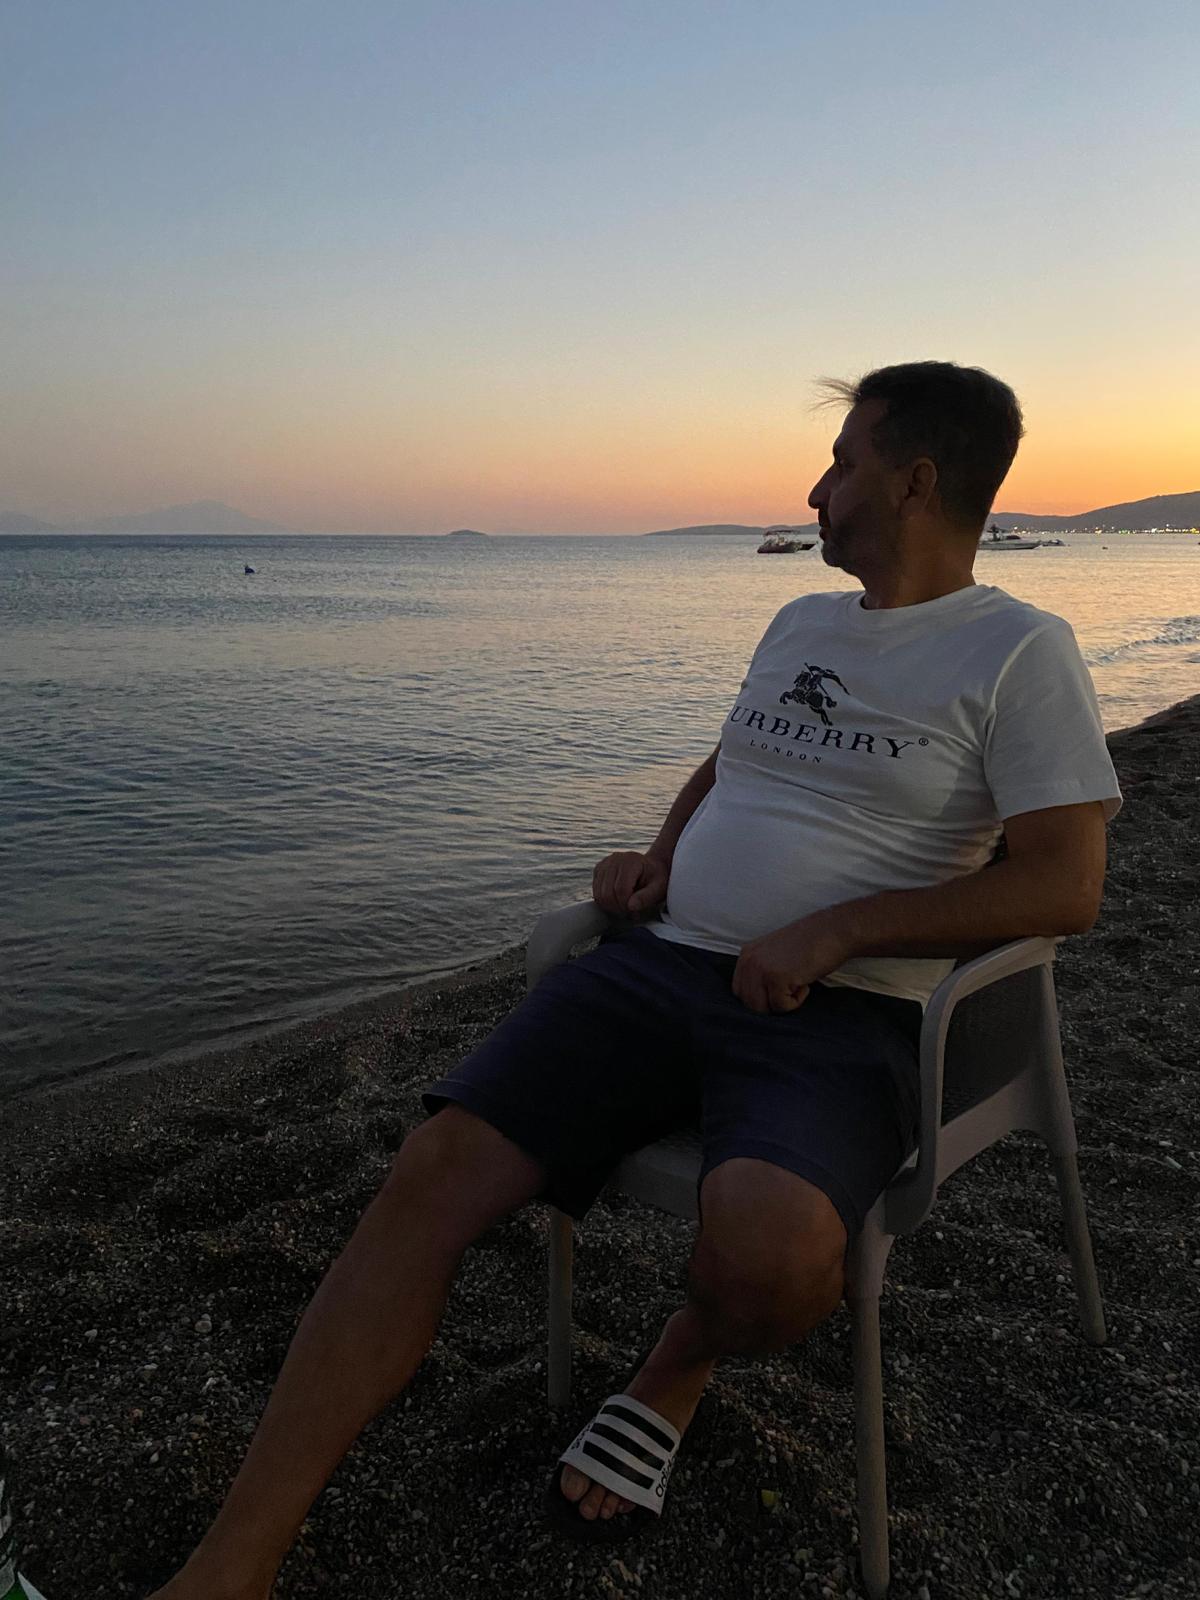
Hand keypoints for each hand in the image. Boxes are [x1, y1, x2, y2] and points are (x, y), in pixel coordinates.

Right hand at [592, 850, 669, 917]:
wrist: (651, 867)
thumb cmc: (657, 878)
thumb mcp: (659, 888)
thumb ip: (646, 897)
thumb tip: (631, 907)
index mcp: (631, 861)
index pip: (621, 890)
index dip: (626, 906)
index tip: (635, 914)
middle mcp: (614, 859)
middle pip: (607, 893)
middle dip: (618, 908)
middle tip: (629, 914)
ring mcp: (604, 863)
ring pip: (599, 894)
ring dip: (610, 907)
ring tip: (624, 908)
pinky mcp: (599, 869)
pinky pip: (595, 891)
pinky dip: (604, 901)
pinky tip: (617, 902)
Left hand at [732, 912, 852, 1013]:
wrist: (833, 931)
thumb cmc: (810, 943)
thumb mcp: (775, 953)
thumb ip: (761, 971)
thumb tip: (758, 1000)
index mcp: (747, 954)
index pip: (739, 991)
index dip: (760, 998)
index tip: (777, 991)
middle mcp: (749, 961)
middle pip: (748, 1003)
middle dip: (770, 1003)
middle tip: (789, 988)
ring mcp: (761, 969)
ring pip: (762, 1009)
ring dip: (782, 1003)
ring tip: (796, 984)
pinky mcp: (776, 978)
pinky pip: (781, 1006)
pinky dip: (796, 1001)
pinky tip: (804, 983)